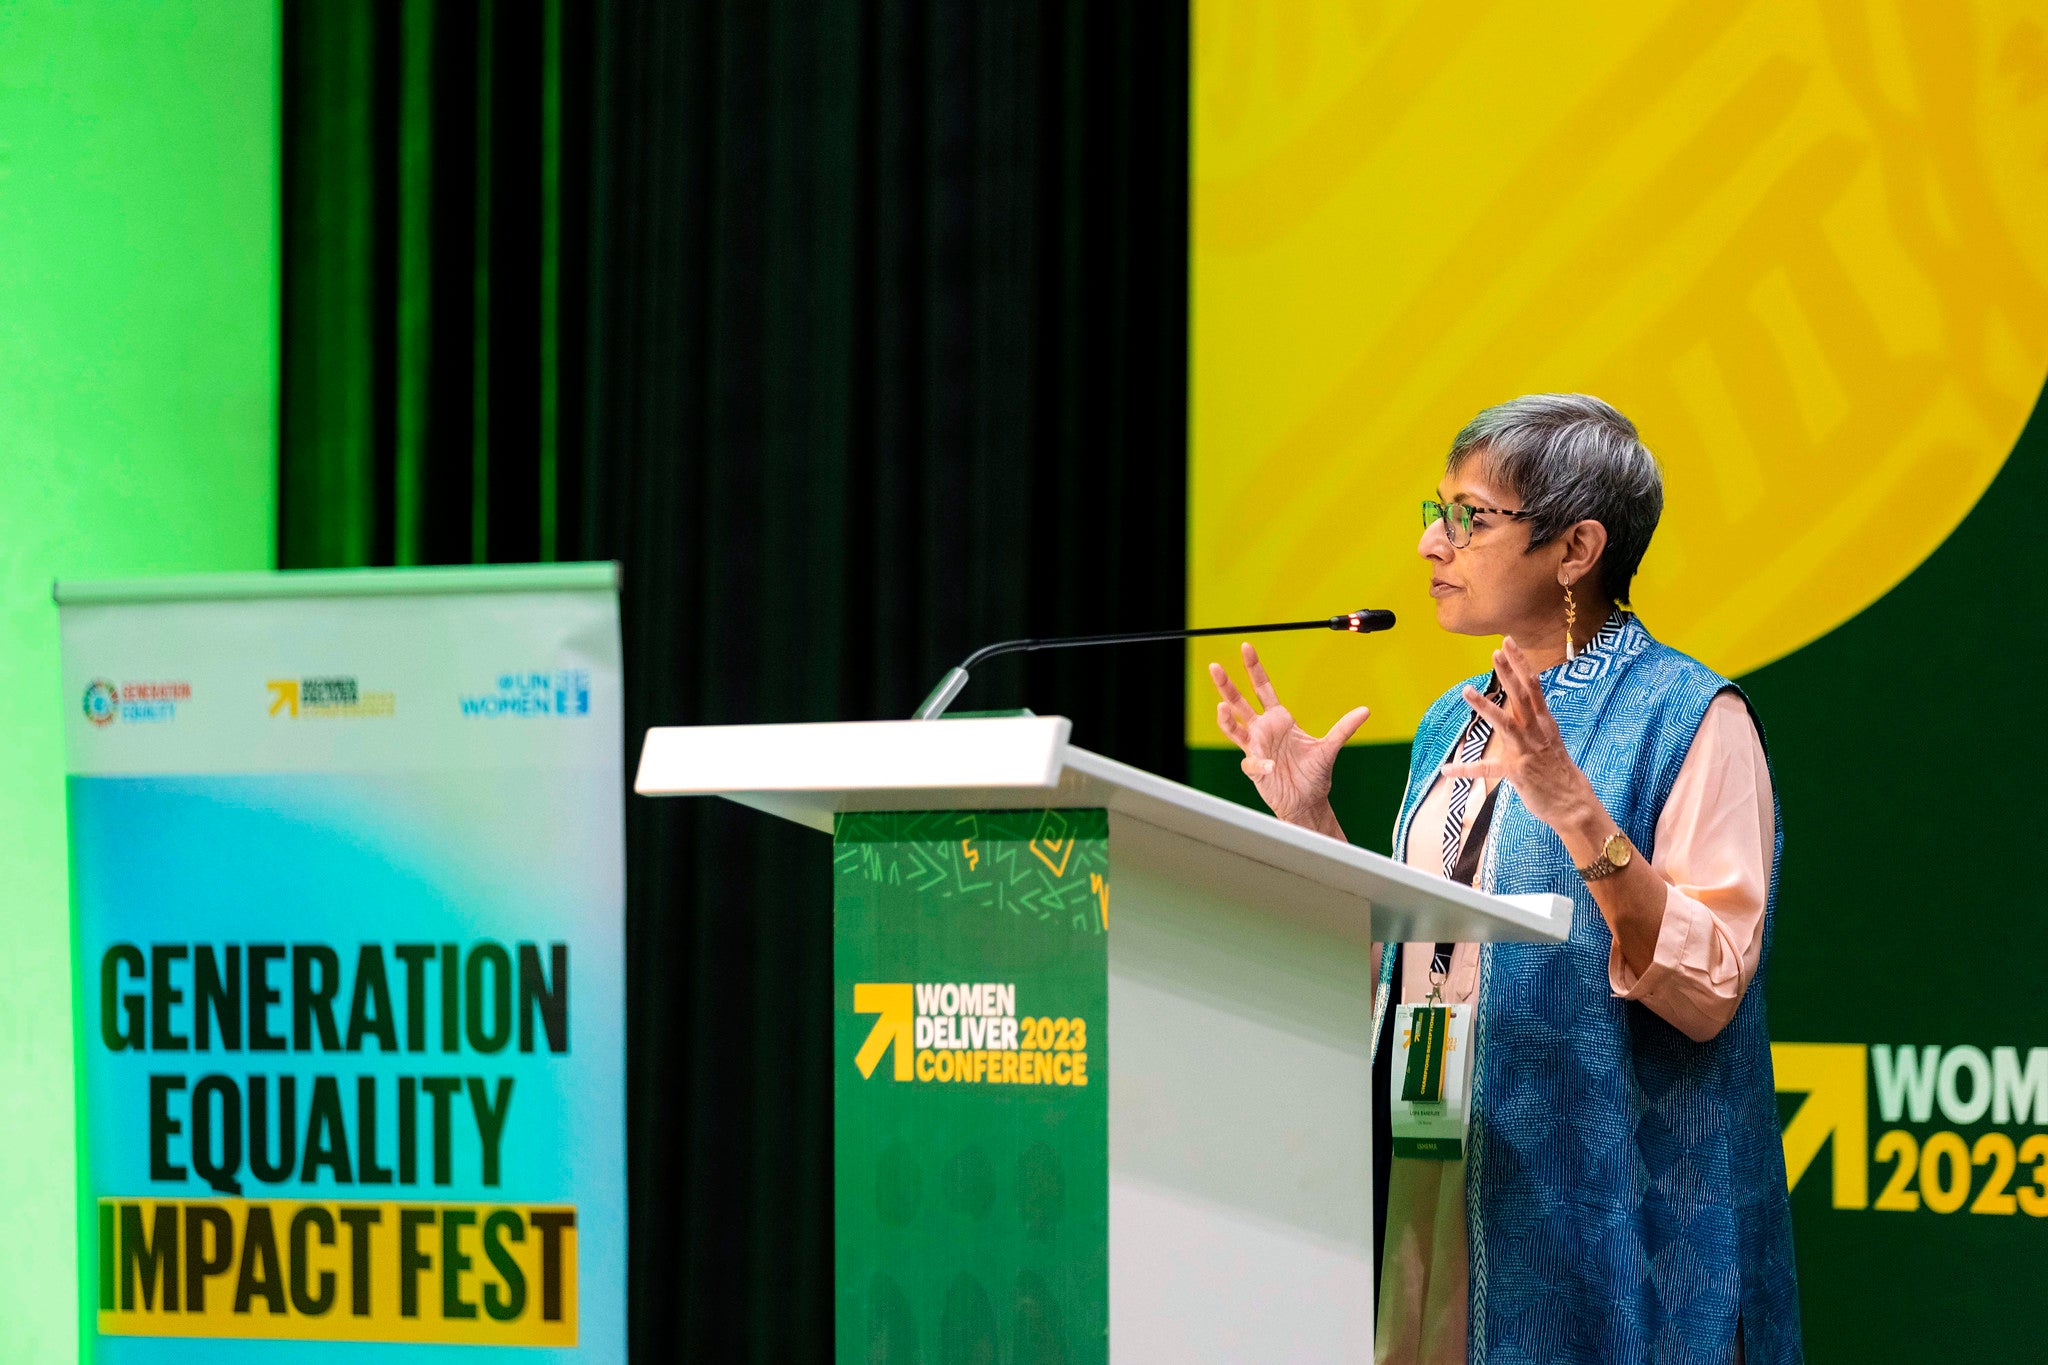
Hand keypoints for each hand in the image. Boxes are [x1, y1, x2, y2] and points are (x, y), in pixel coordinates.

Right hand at [1209, 642, 1369, 827]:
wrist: (1307, 801)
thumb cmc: (1313, 775)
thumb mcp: (1330, 748)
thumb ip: (1343, 728)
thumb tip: (1365, 711)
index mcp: (1279, 719)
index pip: (1263, 688)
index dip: (1254, 668)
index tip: (1246, 647)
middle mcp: (1263, 730)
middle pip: (1240, 703)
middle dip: (1227, 685)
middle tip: (1215, 667)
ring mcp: (1256, 748)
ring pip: (1233, 729)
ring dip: (1226, 719)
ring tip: (1222, 707)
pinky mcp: (1255, 769)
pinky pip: (1253, 763)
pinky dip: (1260, 763)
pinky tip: (1270, 766)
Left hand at [1438, 636, 1600, 836]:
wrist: (1574, 804)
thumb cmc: (1559, 772)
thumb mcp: (1549, 741)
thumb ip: (1534, 724)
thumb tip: (1523, 709)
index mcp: (1544, 723)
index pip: (1533, 686)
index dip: (1520, 663)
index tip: (1508, 642)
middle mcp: (1536, 733)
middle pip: (1522, 696)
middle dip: (1508, 672)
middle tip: (1496, 649)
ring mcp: (1526, 751)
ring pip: (1505, 723)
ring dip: (1484, 706)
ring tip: (1466, 690)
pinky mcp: (1517, 772)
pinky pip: (1488, 770)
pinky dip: (1466, 770)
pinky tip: (1447, 769)